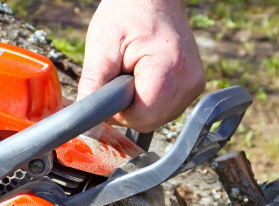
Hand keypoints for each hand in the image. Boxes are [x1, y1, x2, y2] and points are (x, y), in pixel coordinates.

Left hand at [78, 0, 205, 132]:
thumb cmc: (127, 11)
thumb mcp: (102, 45)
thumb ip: (93, 84)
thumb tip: (84, 117)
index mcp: (169, 69)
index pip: (141, 117)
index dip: (120, 112)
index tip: (111, 90)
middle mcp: (189, 80)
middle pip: (150, 121)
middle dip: (129, 108)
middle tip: (121, 77)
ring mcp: (195, 84)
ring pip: (158, 118)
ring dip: (140, 105)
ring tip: (135, 72)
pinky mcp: (195, 85)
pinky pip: (167, 109)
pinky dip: (152, 100)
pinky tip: (147, 77)